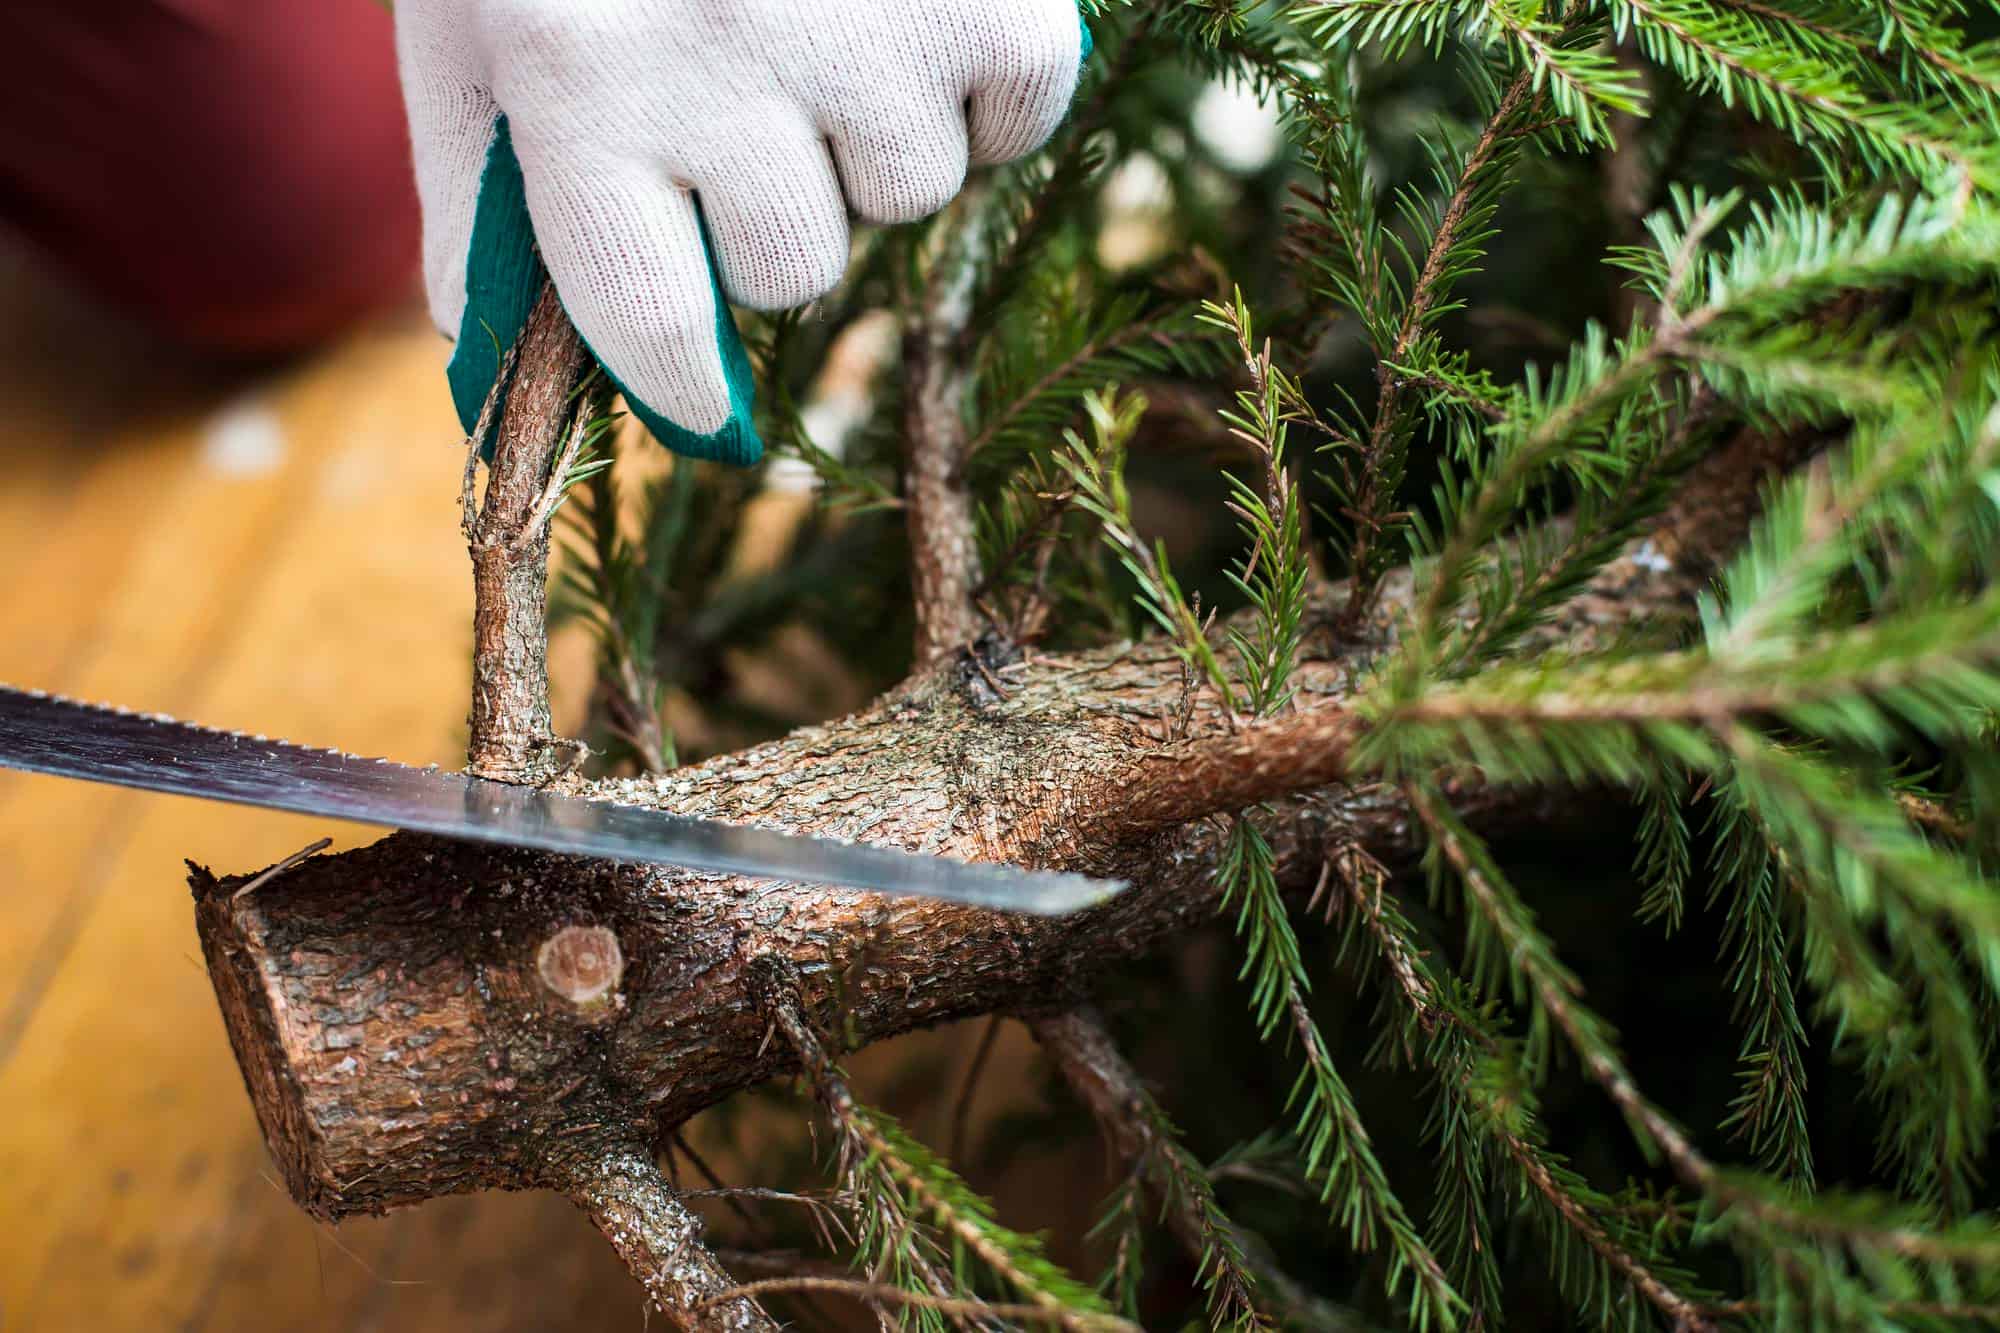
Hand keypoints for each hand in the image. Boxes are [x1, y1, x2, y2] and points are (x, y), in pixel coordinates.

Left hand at [395, 0, 1090, 462]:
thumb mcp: (476, 24)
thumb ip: (475, 192)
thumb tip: (475, 367)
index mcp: (575, 73)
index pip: (649, 317)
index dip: (684, 382)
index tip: (711, 410)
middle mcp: (721, 57)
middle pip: (796, 268)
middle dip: (775, 205)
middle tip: (750, 90)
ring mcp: (866, 24)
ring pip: (908, 199)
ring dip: (873, 134)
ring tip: (825, 14)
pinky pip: (1014, 121)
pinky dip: (978, 83)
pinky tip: (913, 2)